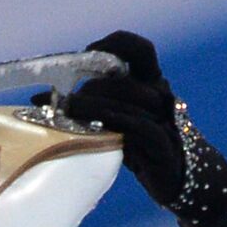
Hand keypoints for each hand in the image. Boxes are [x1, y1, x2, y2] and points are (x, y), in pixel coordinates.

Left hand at [32, 31, 226, 221]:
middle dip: (90, 85)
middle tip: (62, 97)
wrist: (181, 181)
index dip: (114, 45)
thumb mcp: (120, 123)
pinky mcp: (163, 144)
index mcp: (152, 83)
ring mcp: (164, 120)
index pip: (139, 50)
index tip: (87, 54)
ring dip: (93, 105)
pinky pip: (137, 128)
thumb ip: (95, 107)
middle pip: (124, 79)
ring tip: (67, 111)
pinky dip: (114, 124)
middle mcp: (160, 96)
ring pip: (127, 102)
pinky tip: (93, 128)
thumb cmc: (144, 150)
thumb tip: (45, 98)